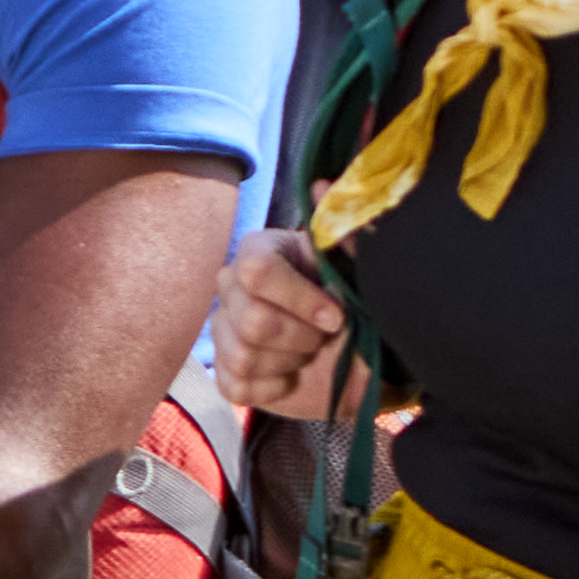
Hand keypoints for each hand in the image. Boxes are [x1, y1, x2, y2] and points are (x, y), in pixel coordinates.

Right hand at [219, 233, 354, 423]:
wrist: (354, 356)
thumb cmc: (353, 306)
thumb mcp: (355, 272)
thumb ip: (344, 238)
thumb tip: (322, 190)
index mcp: (260, 250)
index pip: (257, 271)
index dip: (300, 299)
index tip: (335, 316)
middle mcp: (231, 285)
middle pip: (252, 321)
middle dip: (301, 337)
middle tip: (324, 337)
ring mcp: (223, 330)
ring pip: (244, 357)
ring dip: (289, 362)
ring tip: (308, 353)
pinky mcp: (225, 372)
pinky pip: (237, 386)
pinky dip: (274, 388)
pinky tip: (292, 375)